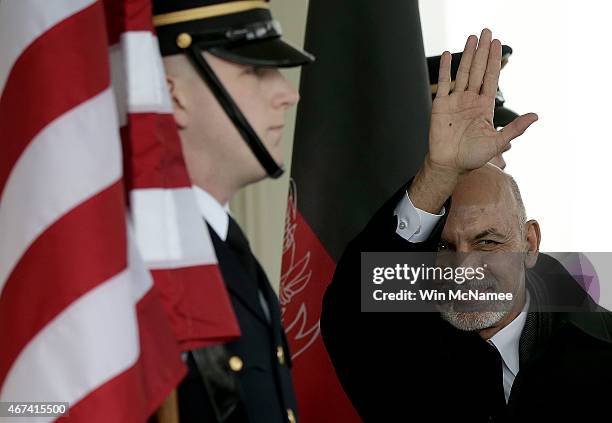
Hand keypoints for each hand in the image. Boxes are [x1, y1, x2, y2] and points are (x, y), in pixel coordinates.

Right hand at [428, 29, 537, 173]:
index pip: (491, 78)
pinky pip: (443, 84)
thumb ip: (515, 128)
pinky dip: (445, 69)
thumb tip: (535, 116)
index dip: (495, 61)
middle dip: (483, 51)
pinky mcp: (440, 106)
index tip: (498, 44)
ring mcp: (455, 101)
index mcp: (484, 106)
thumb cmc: (472, 157)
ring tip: (472, 38)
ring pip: (463, 72)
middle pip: (478, 70)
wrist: (449, 165)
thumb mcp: (498, 143)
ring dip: (467, 55)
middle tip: (487, 32)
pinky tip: (446, 55)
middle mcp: (470, 100)